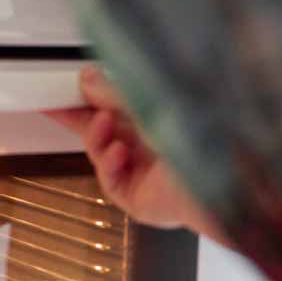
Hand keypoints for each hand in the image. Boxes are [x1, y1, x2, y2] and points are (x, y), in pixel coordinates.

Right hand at [47, 66, 224, 241]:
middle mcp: (156, 146)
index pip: (115, 104)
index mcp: (162, 118)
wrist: (226, 177)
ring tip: (104, 124)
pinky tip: (119, 153)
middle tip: (55, 104)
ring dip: (98, 137)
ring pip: (103, 153)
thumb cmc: (207, 136)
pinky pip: (111, 181)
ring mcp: (148, 174)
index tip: (63, 85)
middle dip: (79, 116)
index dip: (87, 95)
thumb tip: (88, 79)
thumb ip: (115, 92)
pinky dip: (109, 164)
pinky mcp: (141, 200)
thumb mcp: (151, 101)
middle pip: (104, 129)